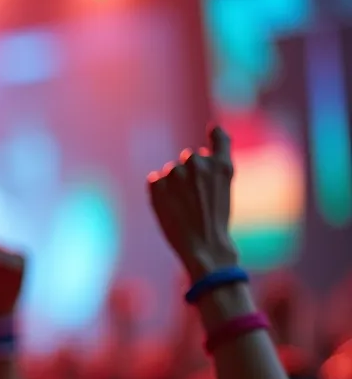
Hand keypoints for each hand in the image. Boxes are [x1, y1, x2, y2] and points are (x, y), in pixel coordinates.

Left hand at [148, 127, 237, 280]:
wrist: (204, 247)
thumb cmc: (216, 222)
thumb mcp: (224, 190)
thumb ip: (212, 169)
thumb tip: (195, 155)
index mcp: (222, 165)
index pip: (219, 136)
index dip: (215, 134)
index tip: (212, 132)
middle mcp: (199, 163)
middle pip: (190, 158)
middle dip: (191, 173)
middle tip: (197, 199)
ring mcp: (176, 172)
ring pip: (172, 171)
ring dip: (174, 185)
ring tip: (185, 207)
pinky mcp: (157, 184)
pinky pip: (155, 180)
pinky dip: (159, 192)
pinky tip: (171, 207)